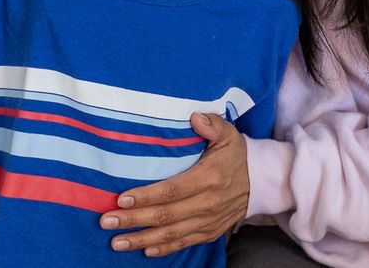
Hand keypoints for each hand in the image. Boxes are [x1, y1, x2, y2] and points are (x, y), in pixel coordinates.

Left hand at [100, 112, 249, 256]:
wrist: (261, 182)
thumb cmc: (237, 155)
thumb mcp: (228, 134)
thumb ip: (212, 124)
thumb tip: (194, 118)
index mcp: (208, 178)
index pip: (171, 190)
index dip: (146, 197)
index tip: (121, 199)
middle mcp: (207, 204)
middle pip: (165, 215)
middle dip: (133, 220)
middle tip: (106, 221)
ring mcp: (208, 221)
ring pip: (171, 234)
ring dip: (142, 239)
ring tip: (117, 242)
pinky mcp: (209, 232)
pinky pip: (184, 242)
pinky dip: (164, 248)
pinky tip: (145, 250)